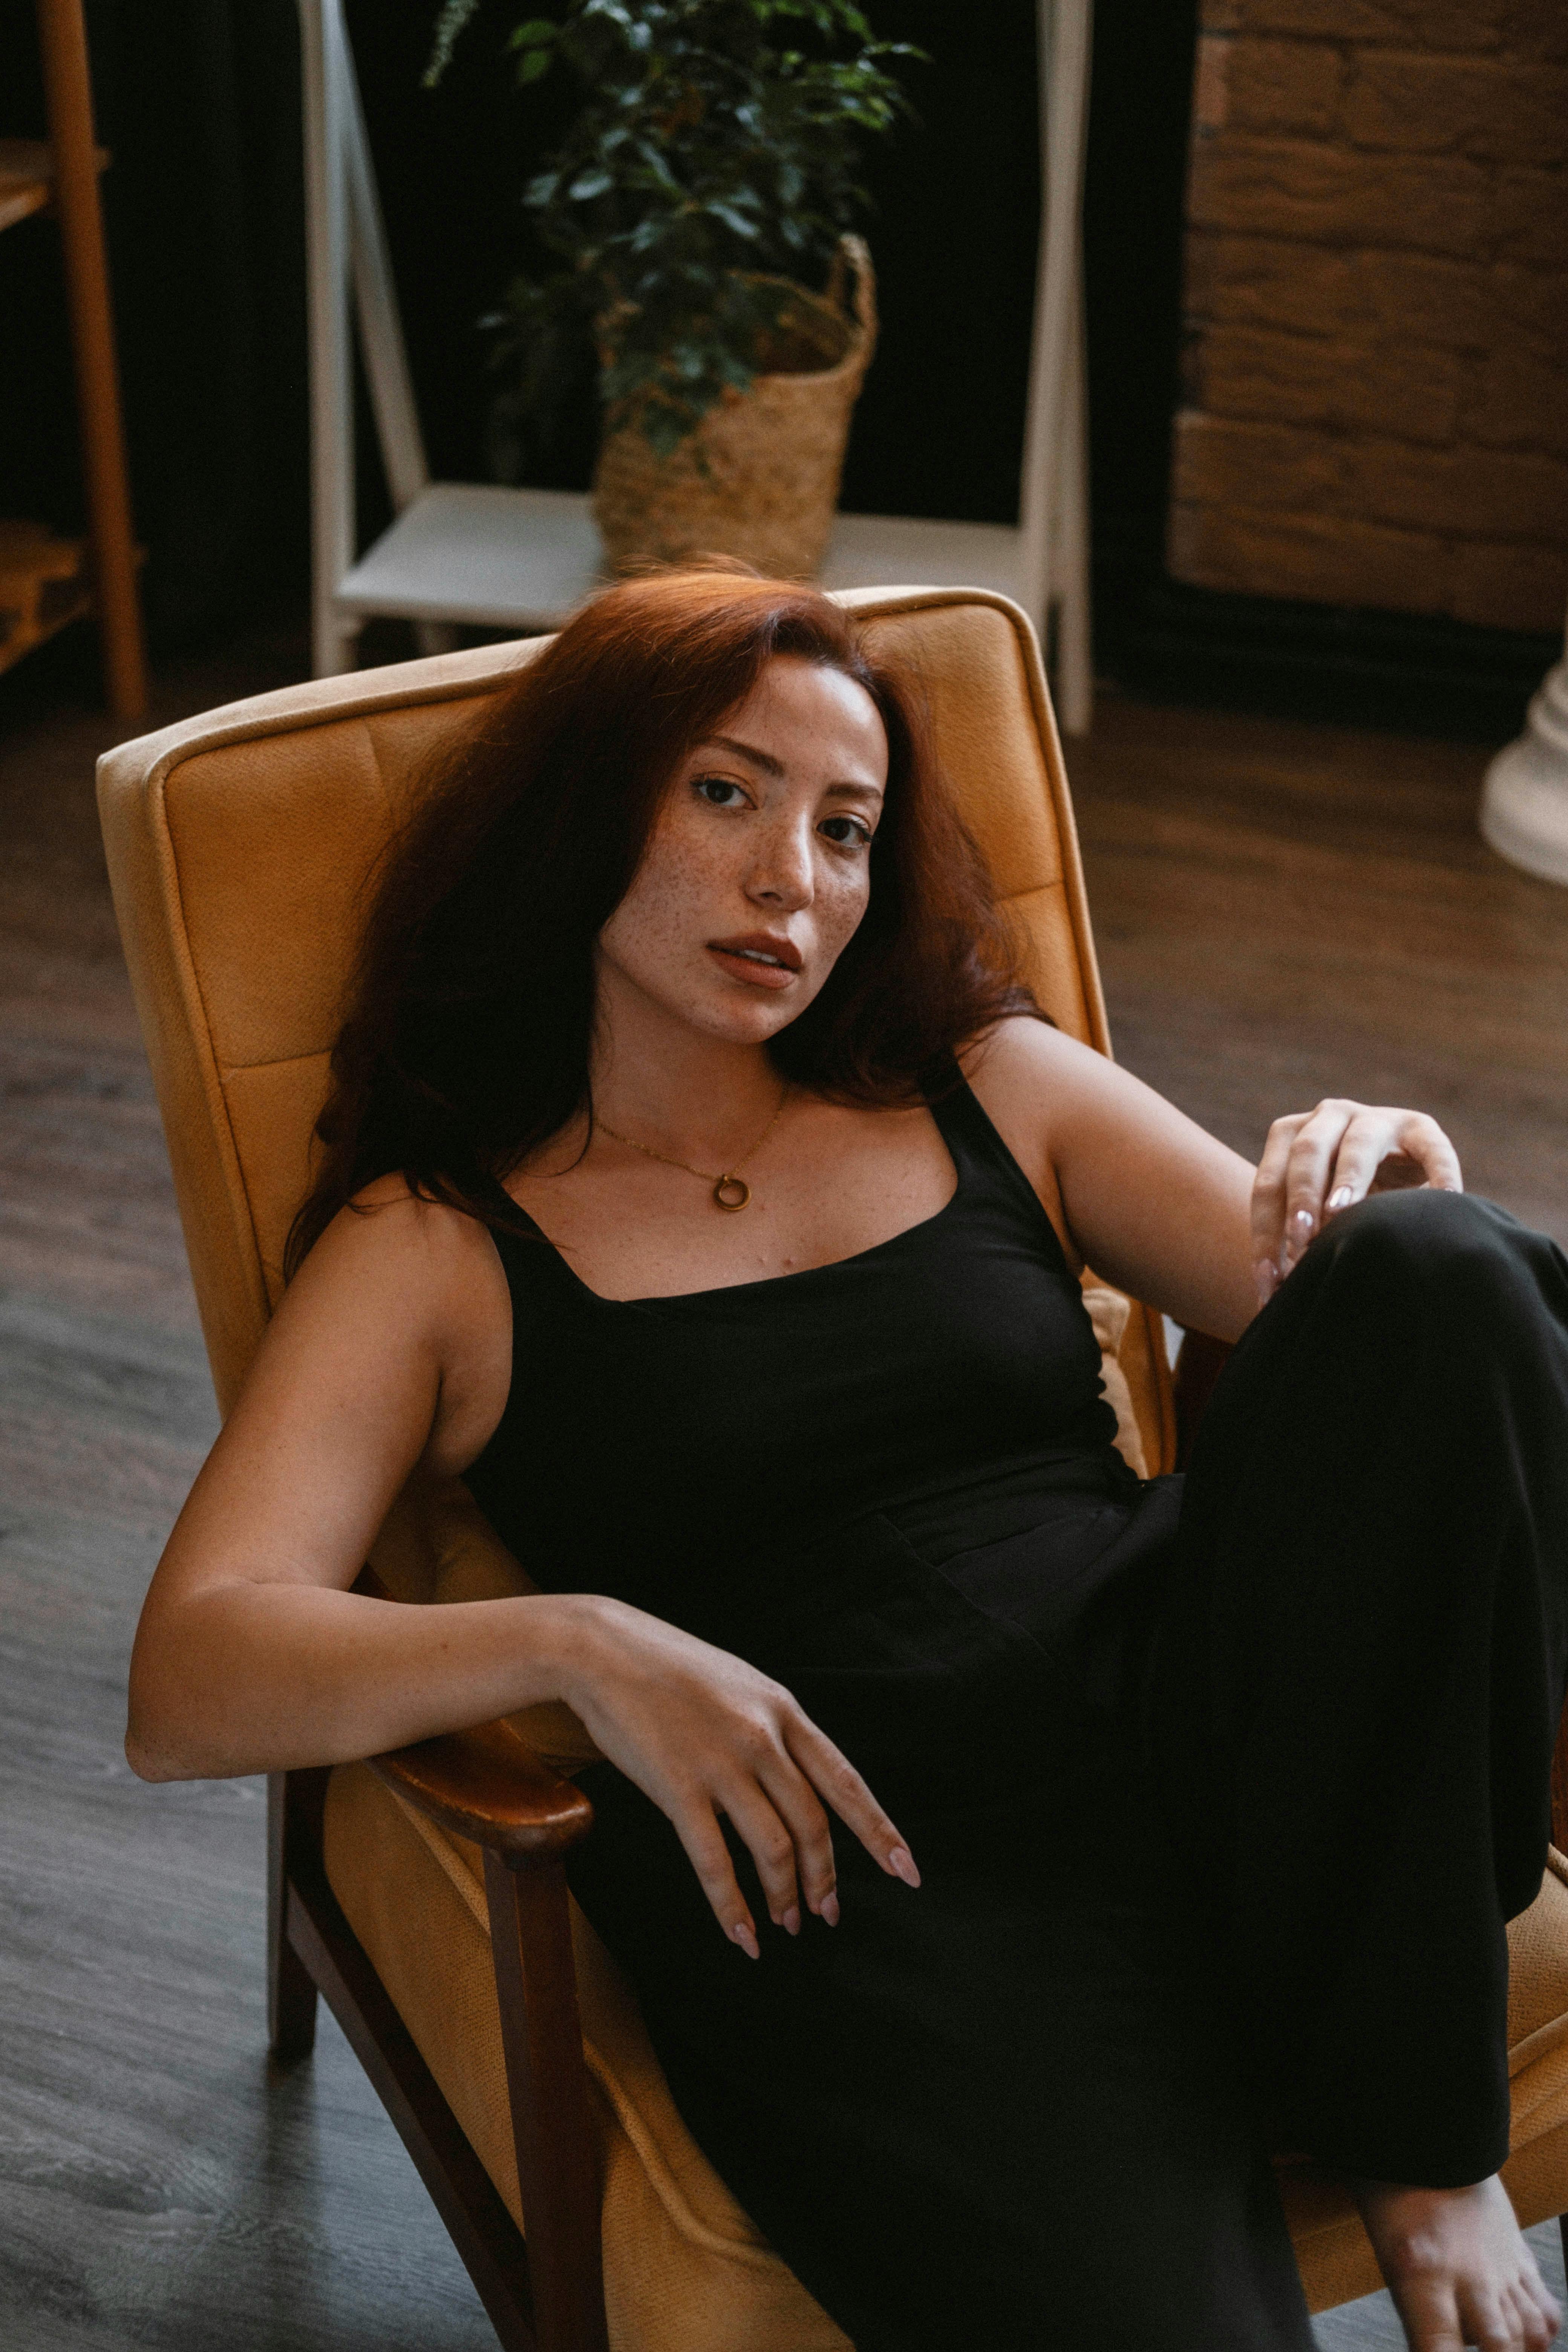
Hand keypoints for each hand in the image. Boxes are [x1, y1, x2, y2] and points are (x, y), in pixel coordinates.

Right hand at [553, 1594, 919, 1957]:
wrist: (605, 1651)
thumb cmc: (671, 1670)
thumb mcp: (743, 1686)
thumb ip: (775, 1731)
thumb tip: (800, 1785)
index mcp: (784, 1712)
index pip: (845, 1782)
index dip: (879, 1832)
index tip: (907, 1872)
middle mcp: (763, 1738)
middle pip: (812, 1824)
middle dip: (824, 1878)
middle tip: (825, 1914)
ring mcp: (721, 1763)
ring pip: (773, 1848)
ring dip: (784, 1895)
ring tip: (786, 1924)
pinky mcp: (678, 1787)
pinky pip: (714, 1861)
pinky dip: (732, 1906)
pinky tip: (742, 1935)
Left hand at [1251, 1098, 1462, 1305]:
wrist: (1394, 1162)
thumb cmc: (1340, 1196)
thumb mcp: (1312, 1208)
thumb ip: (1293, 1235)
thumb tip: (1273, 1289)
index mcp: (1291, 1136)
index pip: (1269, 1183)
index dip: (1265, 1230)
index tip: (1269, 1275)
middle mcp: (1329, 1116)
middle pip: (1306, 1153)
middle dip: (1300, 1199)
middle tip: (1300, 1241)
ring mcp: (1376, 1118)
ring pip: (1359, 1144)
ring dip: (1349, 1180)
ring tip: (1342, 1214)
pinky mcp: (1421, 1127)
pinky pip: (1432, 1149)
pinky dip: (1439, 1173)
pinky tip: (1443, 1201)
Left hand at [1354, 2175, 1559, 2350]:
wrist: (1428, 2139)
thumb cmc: (1393, 2193)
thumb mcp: (1385, 2255)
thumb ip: (1416, 2312)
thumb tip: (1433, 2347)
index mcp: (1421, 2269)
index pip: (1438, 2347)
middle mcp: (1467, 2271)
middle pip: (1499, 2345)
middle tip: (1474, 2348)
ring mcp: (1500, 2263)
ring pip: (1529, 2332)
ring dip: (1516, 2350)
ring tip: (1497, 2347)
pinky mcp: (1519, 2254)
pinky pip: (1544, 2309)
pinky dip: (1538, 2333)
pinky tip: (1522, 2337)